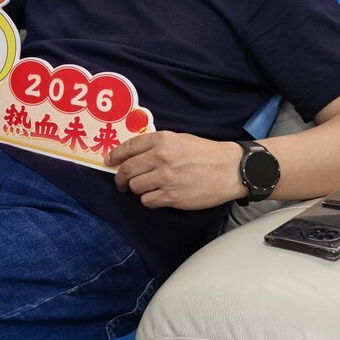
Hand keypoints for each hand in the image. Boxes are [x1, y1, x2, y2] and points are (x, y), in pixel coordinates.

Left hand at [105, 131, 242, 210]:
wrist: (230, 170)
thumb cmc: (206, 153)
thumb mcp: (180, 139)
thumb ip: (157, 144)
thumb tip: (134, 154)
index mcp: (162, 140)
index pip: (129, 147)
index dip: (115, 155)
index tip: (109, 162)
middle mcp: (161, 157)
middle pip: (127, 170)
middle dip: (120, 178)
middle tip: (121, 182)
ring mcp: (166, 178)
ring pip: (135, 187)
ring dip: (137, 189)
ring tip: (147, 187)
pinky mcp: (172, 196)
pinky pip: (147, 201)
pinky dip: (149, 200)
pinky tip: (158, 196)